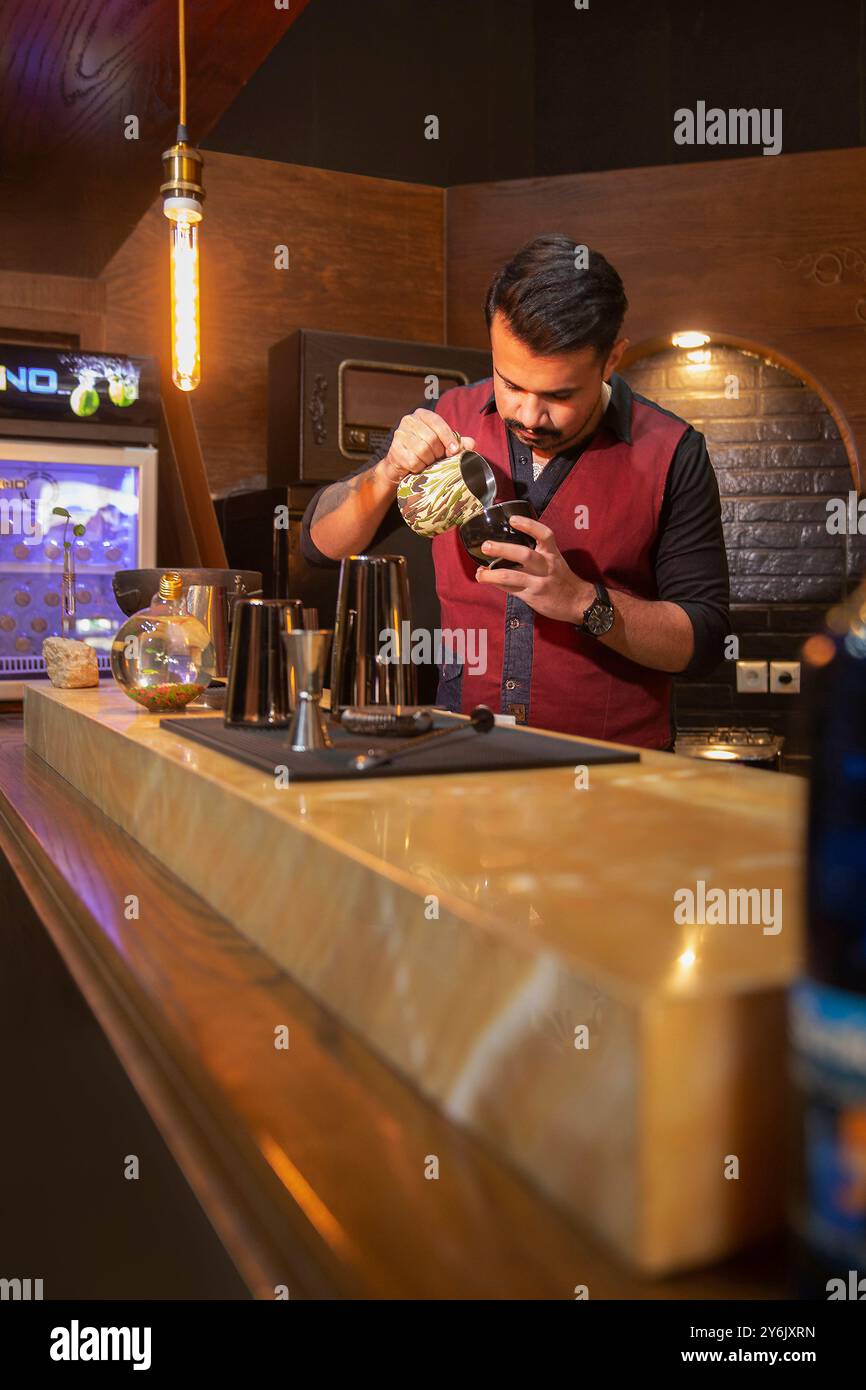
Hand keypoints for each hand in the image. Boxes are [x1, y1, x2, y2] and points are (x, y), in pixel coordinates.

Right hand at [378, 408, 474, 485]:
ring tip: (428, 462)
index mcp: (422, 414)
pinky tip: (418, 466)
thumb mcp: (442, 444)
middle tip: (437, 458)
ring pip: (423, 450)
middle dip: (438, 452)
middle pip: (431, 438)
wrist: (401, 465)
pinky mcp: (394, 450)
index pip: (438, 423)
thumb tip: (472, 443)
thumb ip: (458, 442)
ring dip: (429, 460)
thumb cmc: (425, 451)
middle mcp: (409, 420)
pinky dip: (419, 467)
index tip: (454, 450)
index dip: (448, 438)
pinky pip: (414, 461)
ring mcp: (399, 434)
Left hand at [475, 515, 594, 622]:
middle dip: (503, 549)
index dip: (529, 525)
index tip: (512, 519)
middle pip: (524, 555)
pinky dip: (497, 584)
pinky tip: (486, 579)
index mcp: (552, 553)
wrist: (576, 602)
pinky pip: (511, 589)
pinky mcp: (532, 596)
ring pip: (512, 576)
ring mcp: (539, 582)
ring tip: (479, 573)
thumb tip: (509, 543)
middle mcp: (546, 566)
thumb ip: (537, 551)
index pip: (544, 534)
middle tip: (486, 546)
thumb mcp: (554, 560)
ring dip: (492, 574)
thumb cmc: (560, 578)